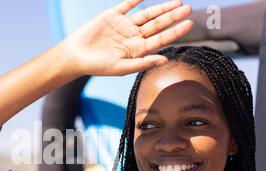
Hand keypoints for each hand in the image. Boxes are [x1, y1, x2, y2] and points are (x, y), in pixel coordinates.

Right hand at [60, 0, 193, 76]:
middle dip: (173, 17)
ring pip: (147, 15)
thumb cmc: (97, 66)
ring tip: (177, 2)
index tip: (190, 24)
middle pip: (157, 25)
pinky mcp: (112, 15)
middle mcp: (133, 37)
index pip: (161, 39)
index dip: (175, 32)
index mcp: (137, 50)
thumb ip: (143, 63)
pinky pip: (128, 4)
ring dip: (161, 8)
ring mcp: (124, 25)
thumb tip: (165, 60)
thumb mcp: (121, 68)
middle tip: (188, 9)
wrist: (75, 56)